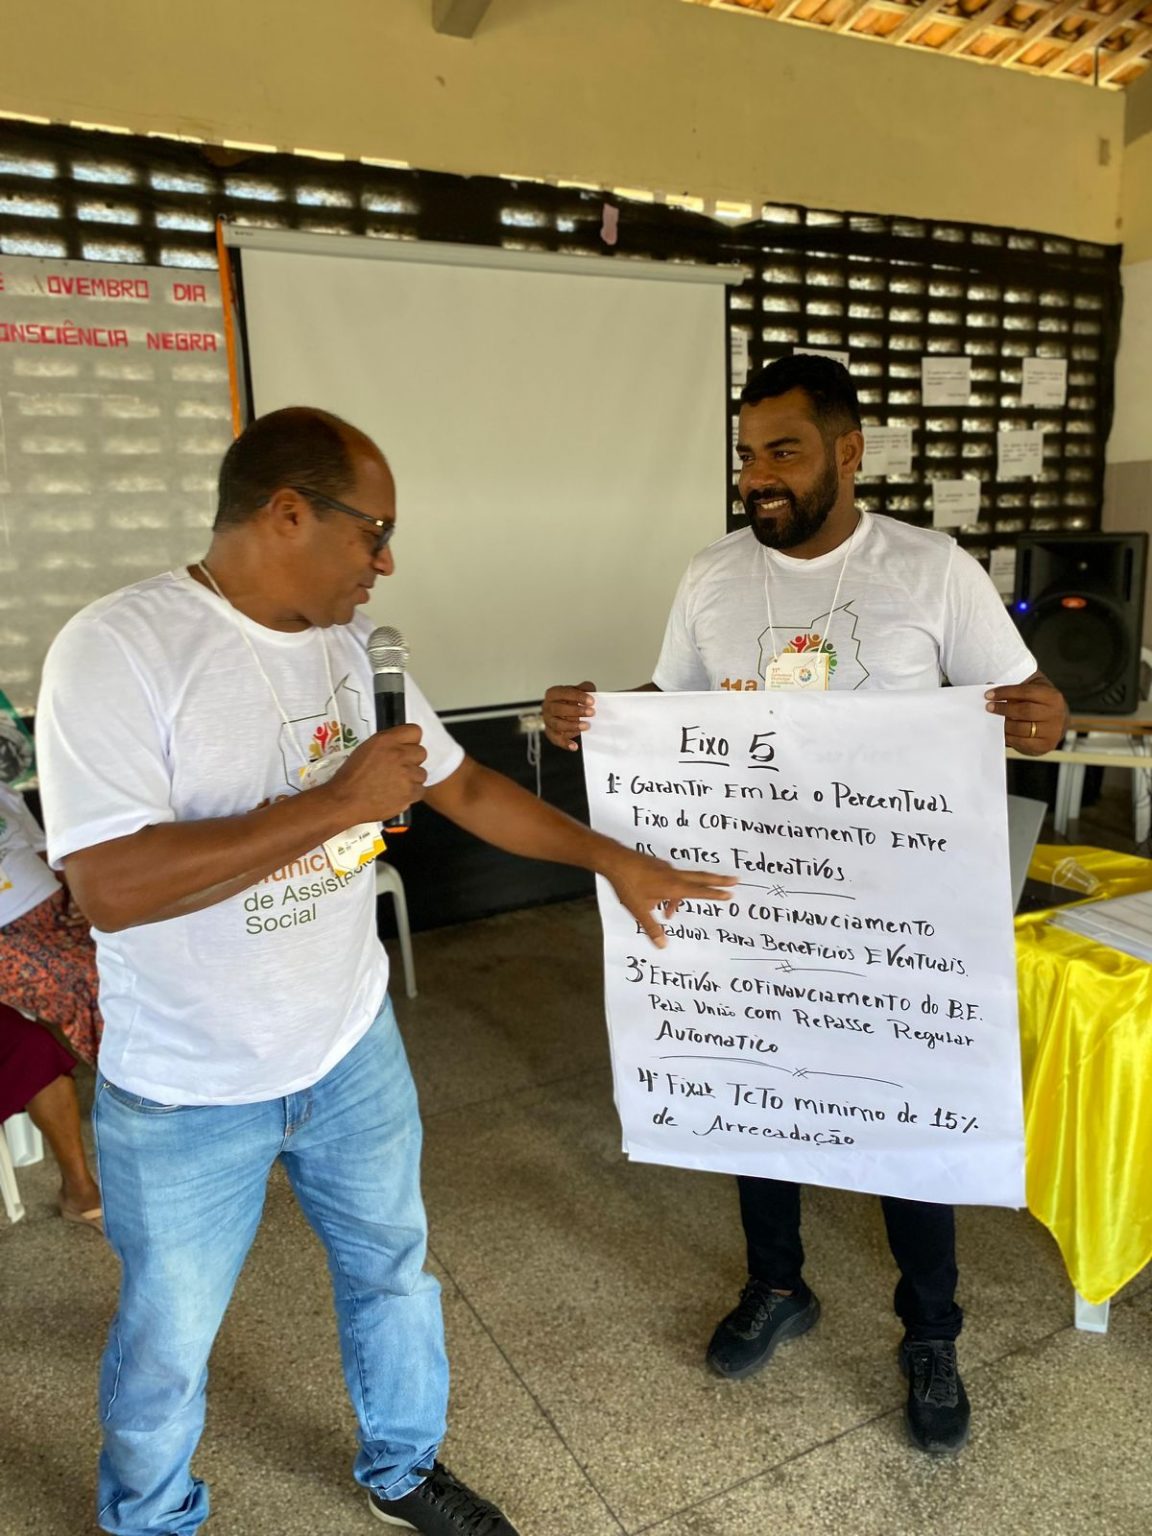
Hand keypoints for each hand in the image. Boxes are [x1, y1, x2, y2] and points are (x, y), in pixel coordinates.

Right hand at [322, 725, 426, 824]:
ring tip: (394, 784)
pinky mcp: (410, 793)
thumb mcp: (366, 749)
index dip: (411, 740)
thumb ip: (388, 744)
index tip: (407, 747)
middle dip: (412, 760)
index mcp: (386, 740)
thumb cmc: (351, 776)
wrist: (345, 800)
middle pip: (421, 752)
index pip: (415, 731)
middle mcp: (399, 755)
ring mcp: (406, 774)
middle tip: (399, 768)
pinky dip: (410, 794)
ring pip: (421, 773)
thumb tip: (402, 745)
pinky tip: (396, 794)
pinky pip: (420, 790)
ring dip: (412, 778)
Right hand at [542, 681, 595, 750]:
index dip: (578, 696)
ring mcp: (548, 721)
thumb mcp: (580, 691)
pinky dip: (565, 744)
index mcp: (553, 694)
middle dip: (576, 711)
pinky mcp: (551, 733)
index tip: (591, 701)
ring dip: (572, 726)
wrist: (569, 711)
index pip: (563, 693)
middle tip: (592, 713)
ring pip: (557, 724)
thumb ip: (585, 688)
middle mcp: (547, 707)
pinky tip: (575, 746)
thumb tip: (590, 691)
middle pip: (558, 709)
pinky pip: (556, 739)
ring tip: (587, 726)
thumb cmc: (572, 700)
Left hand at [600, 846, 738, 947]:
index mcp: (673, 887)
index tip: (730, 893)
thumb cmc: (628, 885)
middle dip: (718, 880)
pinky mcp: (657, 865)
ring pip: (683, 880)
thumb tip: (663, 945)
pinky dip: (671, 890)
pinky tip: (656, 900)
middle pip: (701, 877)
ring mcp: (666, 868)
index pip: (700, 891)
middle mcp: (674, 875)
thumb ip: (652, 928)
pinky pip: (671, 878)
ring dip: (684, 894)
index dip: (715, 893)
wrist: (615, 860)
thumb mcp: (639, 910)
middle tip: (734, 880)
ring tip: (669, 913)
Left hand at [985, 678, 1068, 754]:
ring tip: (993, 720)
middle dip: (1004, 709)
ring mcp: (1052, 731)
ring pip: (1022, 728)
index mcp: (1052, 696)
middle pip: (1025, 711)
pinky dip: (1009, 737)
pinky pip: (1023, 742)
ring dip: (1004, 724)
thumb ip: (1015, 688)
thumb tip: (991, 686)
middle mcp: (1055, 713)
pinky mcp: (1046, 745)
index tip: (989, 695)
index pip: (1026, 692)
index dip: (1006, 692)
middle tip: (989, 707)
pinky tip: (1002, 732)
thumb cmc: (1040, 703)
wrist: (1058, 722)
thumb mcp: (1033, 689)